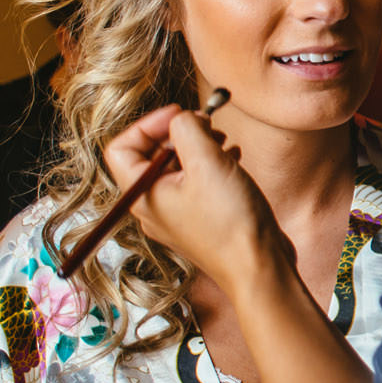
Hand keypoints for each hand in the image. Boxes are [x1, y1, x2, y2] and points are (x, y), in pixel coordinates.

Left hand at [103, 104, 283, 292]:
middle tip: (207, 126)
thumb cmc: (231, 223)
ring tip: (224, 144)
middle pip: (150, 156)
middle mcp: (153, 208)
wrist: (259, 268)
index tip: (179, 113)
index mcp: (142, 194)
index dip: (149, 123)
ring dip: (197, 148)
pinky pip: (194, 185)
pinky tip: (233, 162)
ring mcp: (176, 217)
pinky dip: (210, 166)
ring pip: (175, 169)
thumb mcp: (207, 161)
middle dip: (178, 133)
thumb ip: (188, 128)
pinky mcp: (199, 221)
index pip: (122, 147)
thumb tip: (183, 118)